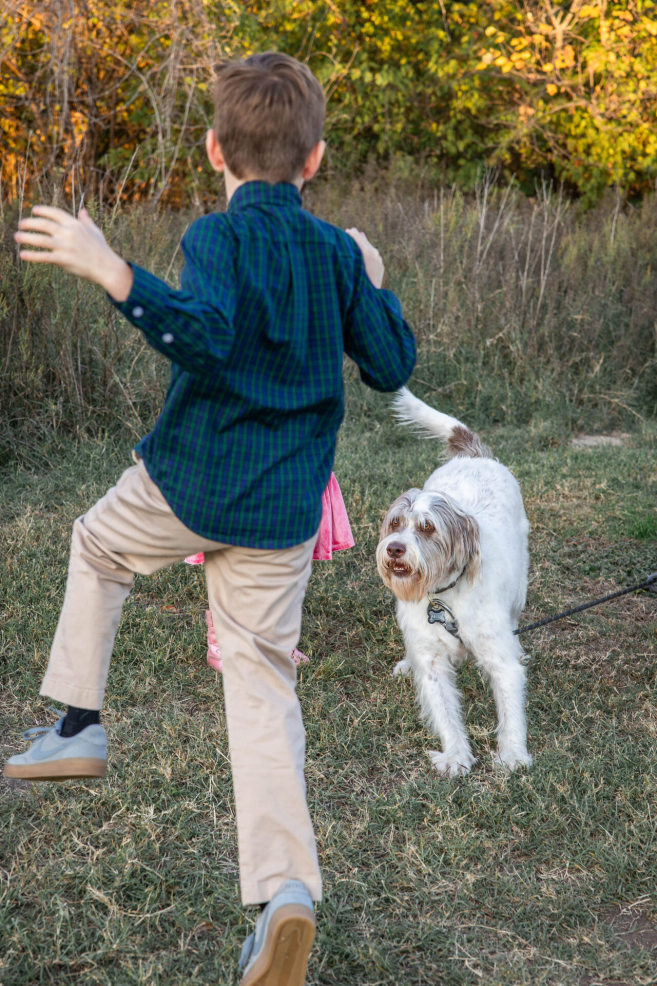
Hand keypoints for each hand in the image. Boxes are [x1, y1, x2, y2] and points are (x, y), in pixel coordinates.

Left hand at [14, 206, 133, 301]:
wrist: (107, 267)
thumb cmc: (102, 249)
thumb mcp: (95, 231)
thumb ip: (86, 220)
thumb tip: (83, 210)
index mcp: (75, 224)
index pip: (55, 213)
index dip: (43, 210)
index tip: (34, 210)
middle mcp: (68, 233)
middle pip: (44, 224)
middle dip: (30, 223)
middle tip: (20, 224)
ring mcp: (65, 246)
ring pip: (41, 240)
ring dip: (26, 238)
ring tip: (16, 236)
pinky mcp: (63, 260)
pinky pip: (44, 257)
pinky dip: (32, 256)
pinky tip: (22, 255)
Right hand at [345, 228, 384, 287]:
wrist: (370, 297)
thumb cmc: (357, 282)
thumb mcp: (353, 266)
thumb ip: (353, 251)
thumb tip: (351, 238)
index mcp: (366, 252)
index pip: (357, 239)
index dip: (351, 234)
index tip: (346, 231)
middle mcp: (374, 254)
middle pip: (365, 241)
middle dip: (357, 236)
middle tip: (352, 230)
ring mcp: (379, 260)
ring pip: (370, 248)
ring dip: (364, 243)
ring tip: (360, 236)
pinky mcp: (381, 266)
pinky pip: (374, 256)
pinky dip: (369, 252)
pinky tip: (365, 251)